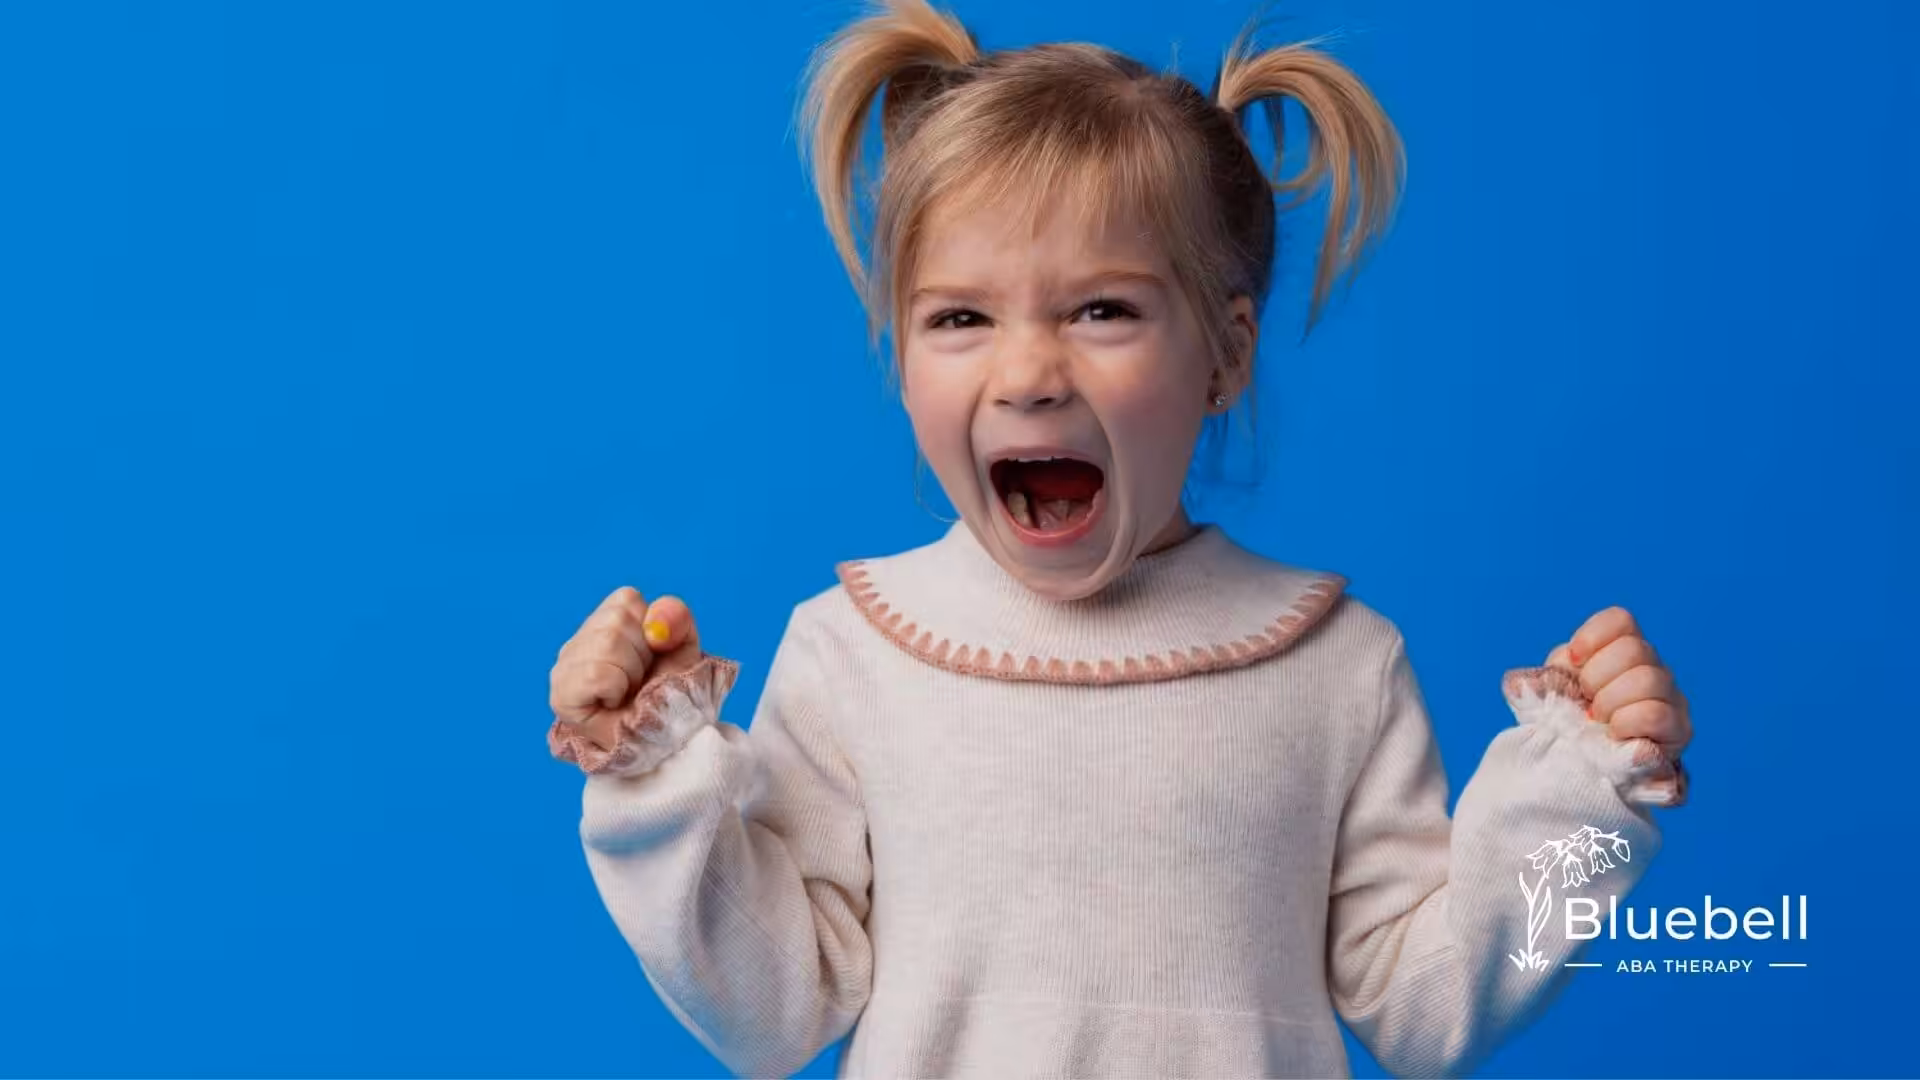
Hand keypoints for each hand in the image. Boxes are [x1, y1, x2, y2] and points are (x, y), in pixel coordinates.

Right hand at [549, 587, 703, 751]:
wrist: (668, 742)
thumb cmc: (670, 695)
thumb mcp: (683, 648)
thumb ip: (675, 618)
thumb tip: (654, 622)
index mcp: (604, 623)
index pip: (626, 600)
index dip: (652, 631)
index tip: (652, 660)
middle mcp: (578, 641)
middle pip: (616, 620)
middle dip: (642, 655)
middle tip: (640, 682)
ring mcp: (565, 666)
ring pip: (607, 643)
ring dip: (631, 673)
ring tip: (628, 693)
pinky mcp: (561, 694)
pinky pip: (597, 672)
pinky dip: (617, 689)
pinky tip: (614, 703)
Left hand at [1544, 606, 1690, 758]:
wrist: (1584, 769)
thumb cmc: (1570, 724)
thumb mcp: (1558, 689)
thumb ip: (1561, 667)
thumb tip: (1567, 659)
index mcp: (1622, 651)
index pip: (1621, 620)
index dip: (1592, 637)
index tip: (1573, 661)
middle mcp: (1652, 668)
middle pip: (1634, 649)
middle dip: (1597, 677)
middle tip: (1586, 701)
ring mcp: (1671, 697)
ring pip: (1648, 679)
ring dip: (1611, 702)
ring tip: (1598, 721)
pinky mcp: (1679, 730)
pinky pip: (1656, 714)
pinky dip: (1627, 723)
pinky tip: (1614, 734)